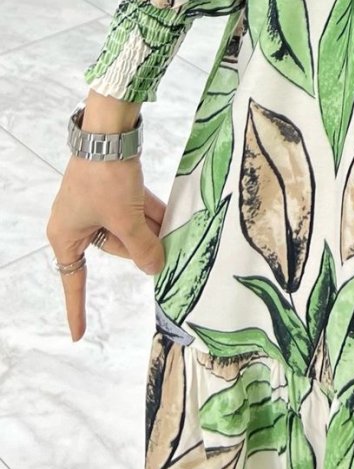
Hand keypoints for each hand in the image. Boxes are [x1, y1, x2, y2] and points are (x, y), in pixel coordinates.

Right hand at [47, 153, 165, 341]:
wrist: (109, 133)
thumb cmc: (105, 179)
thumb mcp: (125, 219)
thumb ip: (142, 248)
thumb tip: (155, 269)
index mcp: (66, 234)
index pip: (74, 279)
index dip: (78, 308)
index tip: (79, 335)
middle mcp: (77, 222)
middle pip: (114, 248)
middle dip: (140, 245)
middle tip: (163, 244)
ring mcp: (96, 204)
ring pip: (127, 227)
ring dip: (149, 229)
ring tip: (172, 231)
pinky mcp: (111, 188)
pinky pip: (132, 210)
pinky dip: (150, 214)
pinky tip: (173, 218)